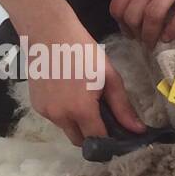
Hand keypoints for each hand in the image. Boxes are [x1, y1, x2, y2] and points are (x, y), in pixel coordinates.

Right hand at [23, 11, 145, 146]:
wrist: (49, 34)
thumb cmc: (83, 51)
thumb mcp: (109, 77)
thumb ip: (123, 107)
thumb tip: (137, 130)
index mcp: (82, 111)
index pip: (98, 141)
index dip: (109, 140)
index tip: (117, 134)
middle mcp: (61, 117)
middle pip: (80, 141)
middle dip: (92, 134)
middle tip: (101, 116)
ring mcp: (46, 112)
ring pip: (66, 129)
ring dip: (76, 123)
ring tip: (81, 98)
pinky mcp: (36, 106)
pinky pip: (54, 118)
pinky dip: (63, 113)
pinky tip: (66, 92)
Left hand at [110, 0, 174, 47]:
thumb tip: (128, 6)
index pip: (119, 4)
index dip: (121, 24)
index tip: (129, 32)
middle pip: (134, 14)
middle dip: (136, 33)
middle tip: (142, 41)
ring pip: (154, 16)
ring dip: (151, 35)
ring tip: (154, 43)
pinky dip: (174, 29)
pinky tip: (170, 36)